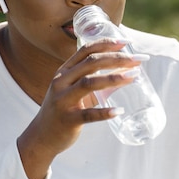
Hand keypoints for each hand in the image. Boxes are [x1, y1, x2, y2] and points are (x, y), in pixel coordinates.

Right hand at [17, 39, 142, 178]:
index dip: (106, 43)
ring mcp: (63, 100)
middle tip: (137, 59)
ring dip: (113, 78)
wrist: (41, 137)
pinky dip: (105, 112)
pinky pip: (88, 115)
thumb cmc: (62, 110)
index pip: (86, 50)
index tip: (126, 42)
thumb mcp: (74, 91)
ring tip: (133, 77)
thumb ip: (96, 81)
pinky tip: (119, 111)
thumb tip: (126, 75)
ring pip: (89, 83)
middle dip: (116, 58)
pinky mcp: (67, 119)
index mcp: (64, 71)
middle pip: (91, 63)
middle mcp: (61, 82)